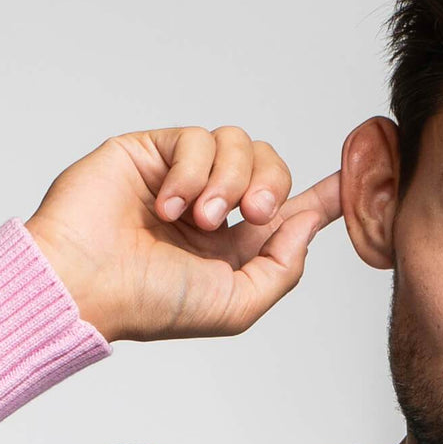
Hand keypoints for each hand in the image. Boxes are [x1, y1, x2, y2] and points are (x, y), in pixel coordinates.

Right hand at [23, 126, 341, 342]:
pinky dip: (191, 173)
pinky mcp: (155, 151)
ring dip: (226, 181)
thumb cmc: (151, 304)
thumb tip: (310, 223)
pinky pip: (199, 138)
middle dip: (271, 185)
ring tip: (199, 219)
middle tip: (248, 214)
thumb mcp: (237, 305)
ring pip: (240, 143)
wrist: (85, 285)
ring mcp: (186, 175)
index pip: (293, 206)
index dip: (326, 192)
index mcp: (239, 240)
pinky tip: (168, 204)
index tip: (357, 177)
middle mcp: (216, 203)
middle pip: (273, 165)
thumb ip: (284, 267)